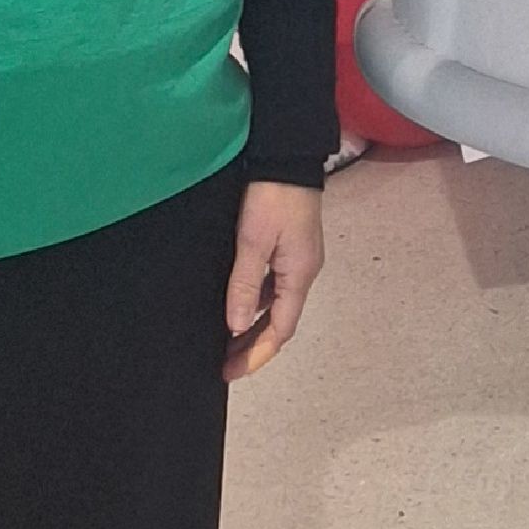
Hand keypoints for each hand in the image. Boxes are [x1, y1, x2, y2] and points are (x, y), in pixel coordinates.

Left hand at [225, 181, 324, 380]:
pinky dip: (256, 303)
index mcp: (299, 275)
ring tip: (226, 341)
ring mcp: (298, 259)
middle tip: (224, 364)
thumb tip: (236, 325)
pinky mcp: (291, 247)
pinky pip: (274, 286)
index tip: (230, 371)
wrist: (287, 156)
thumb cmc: (273, 195)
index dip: (256, 355)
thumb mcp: (253, 242)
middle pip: (280, 322)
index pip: (280, 329)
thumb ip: (244, 285)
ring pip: (276, 305)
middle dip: (253, 346)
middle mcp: (303, 272)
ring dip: (253, 326)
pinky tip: (237, 304)